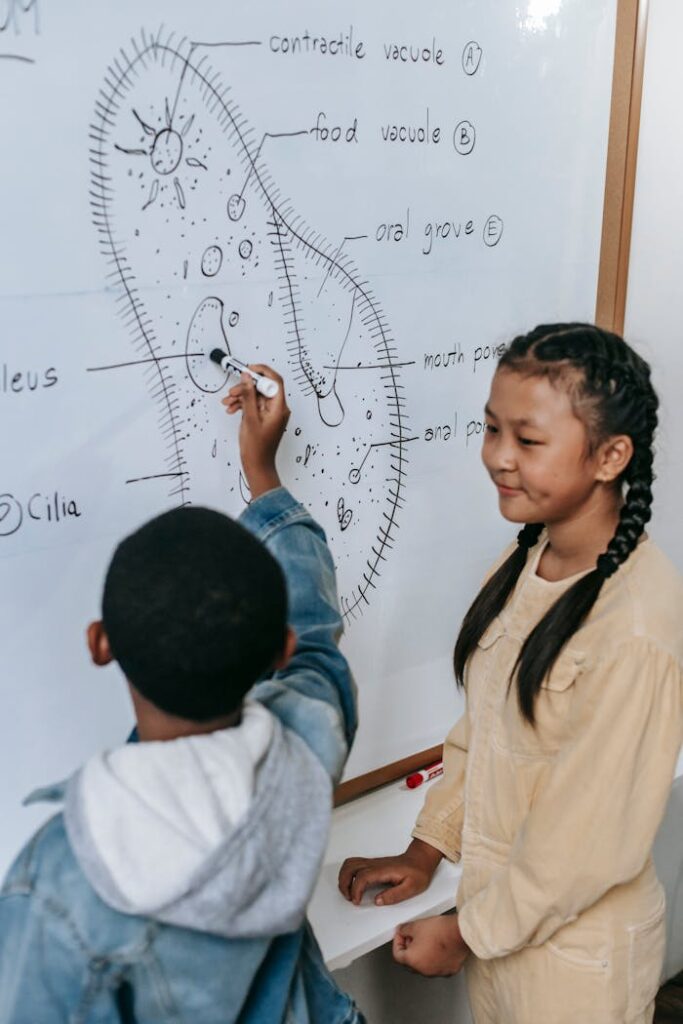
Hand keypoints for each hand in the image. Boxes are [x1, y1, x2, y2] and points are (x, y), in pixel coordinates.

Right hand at [222, 365, 289, 498]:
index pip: (275, 381)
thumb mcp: (250, 418)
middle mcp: (278, 409)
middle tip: (232, 392)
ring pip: (256, 396)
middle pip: (263, 388)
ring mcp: (271, 413)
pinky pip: (254, 404)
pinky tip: (232, 408)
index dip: (262, 372)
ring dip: (241, 396)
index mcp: (280, 408)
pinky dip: (243, 404)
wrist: (257, 464)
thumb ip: (248, 395)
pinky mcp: (264, 417)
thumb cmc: (256, 447)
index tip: (247, 370)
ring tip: (228, 402)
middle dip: (245, 387)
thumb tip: (247, 377)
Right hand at [338, 839, 442, 906]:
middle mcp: (375, 864)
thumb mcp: (412, 888)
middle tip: (349, 897)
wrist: (420, 860)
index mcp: (384, 870)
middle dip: (344, 883)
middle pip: (350, 866)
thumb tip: (377, 901)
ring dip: (344, 877)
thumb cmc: (418, 873)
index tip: (356, 902)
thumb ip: (394, 895)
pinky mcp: (372, 864)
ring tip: (349, 892)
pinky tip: (353, 885)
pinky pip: (354, 864)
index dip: (356, 890)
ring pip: (350, 863)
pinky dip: (348, 874)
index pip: (362, 877)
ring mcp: (373, 862)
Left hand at [393, 914, 469, 976]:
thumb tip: (402, 931)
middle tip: (412, 936)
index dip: (397, 942)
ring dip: (422, 954)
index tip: (400, 935)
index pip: (397, 955)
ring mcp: (437, 972)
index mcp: (413, 961)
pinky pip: (437, 966)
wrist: (461, 933)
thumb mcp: (416, 925)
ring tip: (427, 939)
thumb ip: (404, 930)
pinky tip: (438, 946)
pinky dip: (435, 958)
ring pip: (424, 965)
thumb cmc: (441, 931)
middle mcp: (424, 971)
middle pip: (410, 962)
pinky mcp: (449, 971)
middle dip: (409, 948)